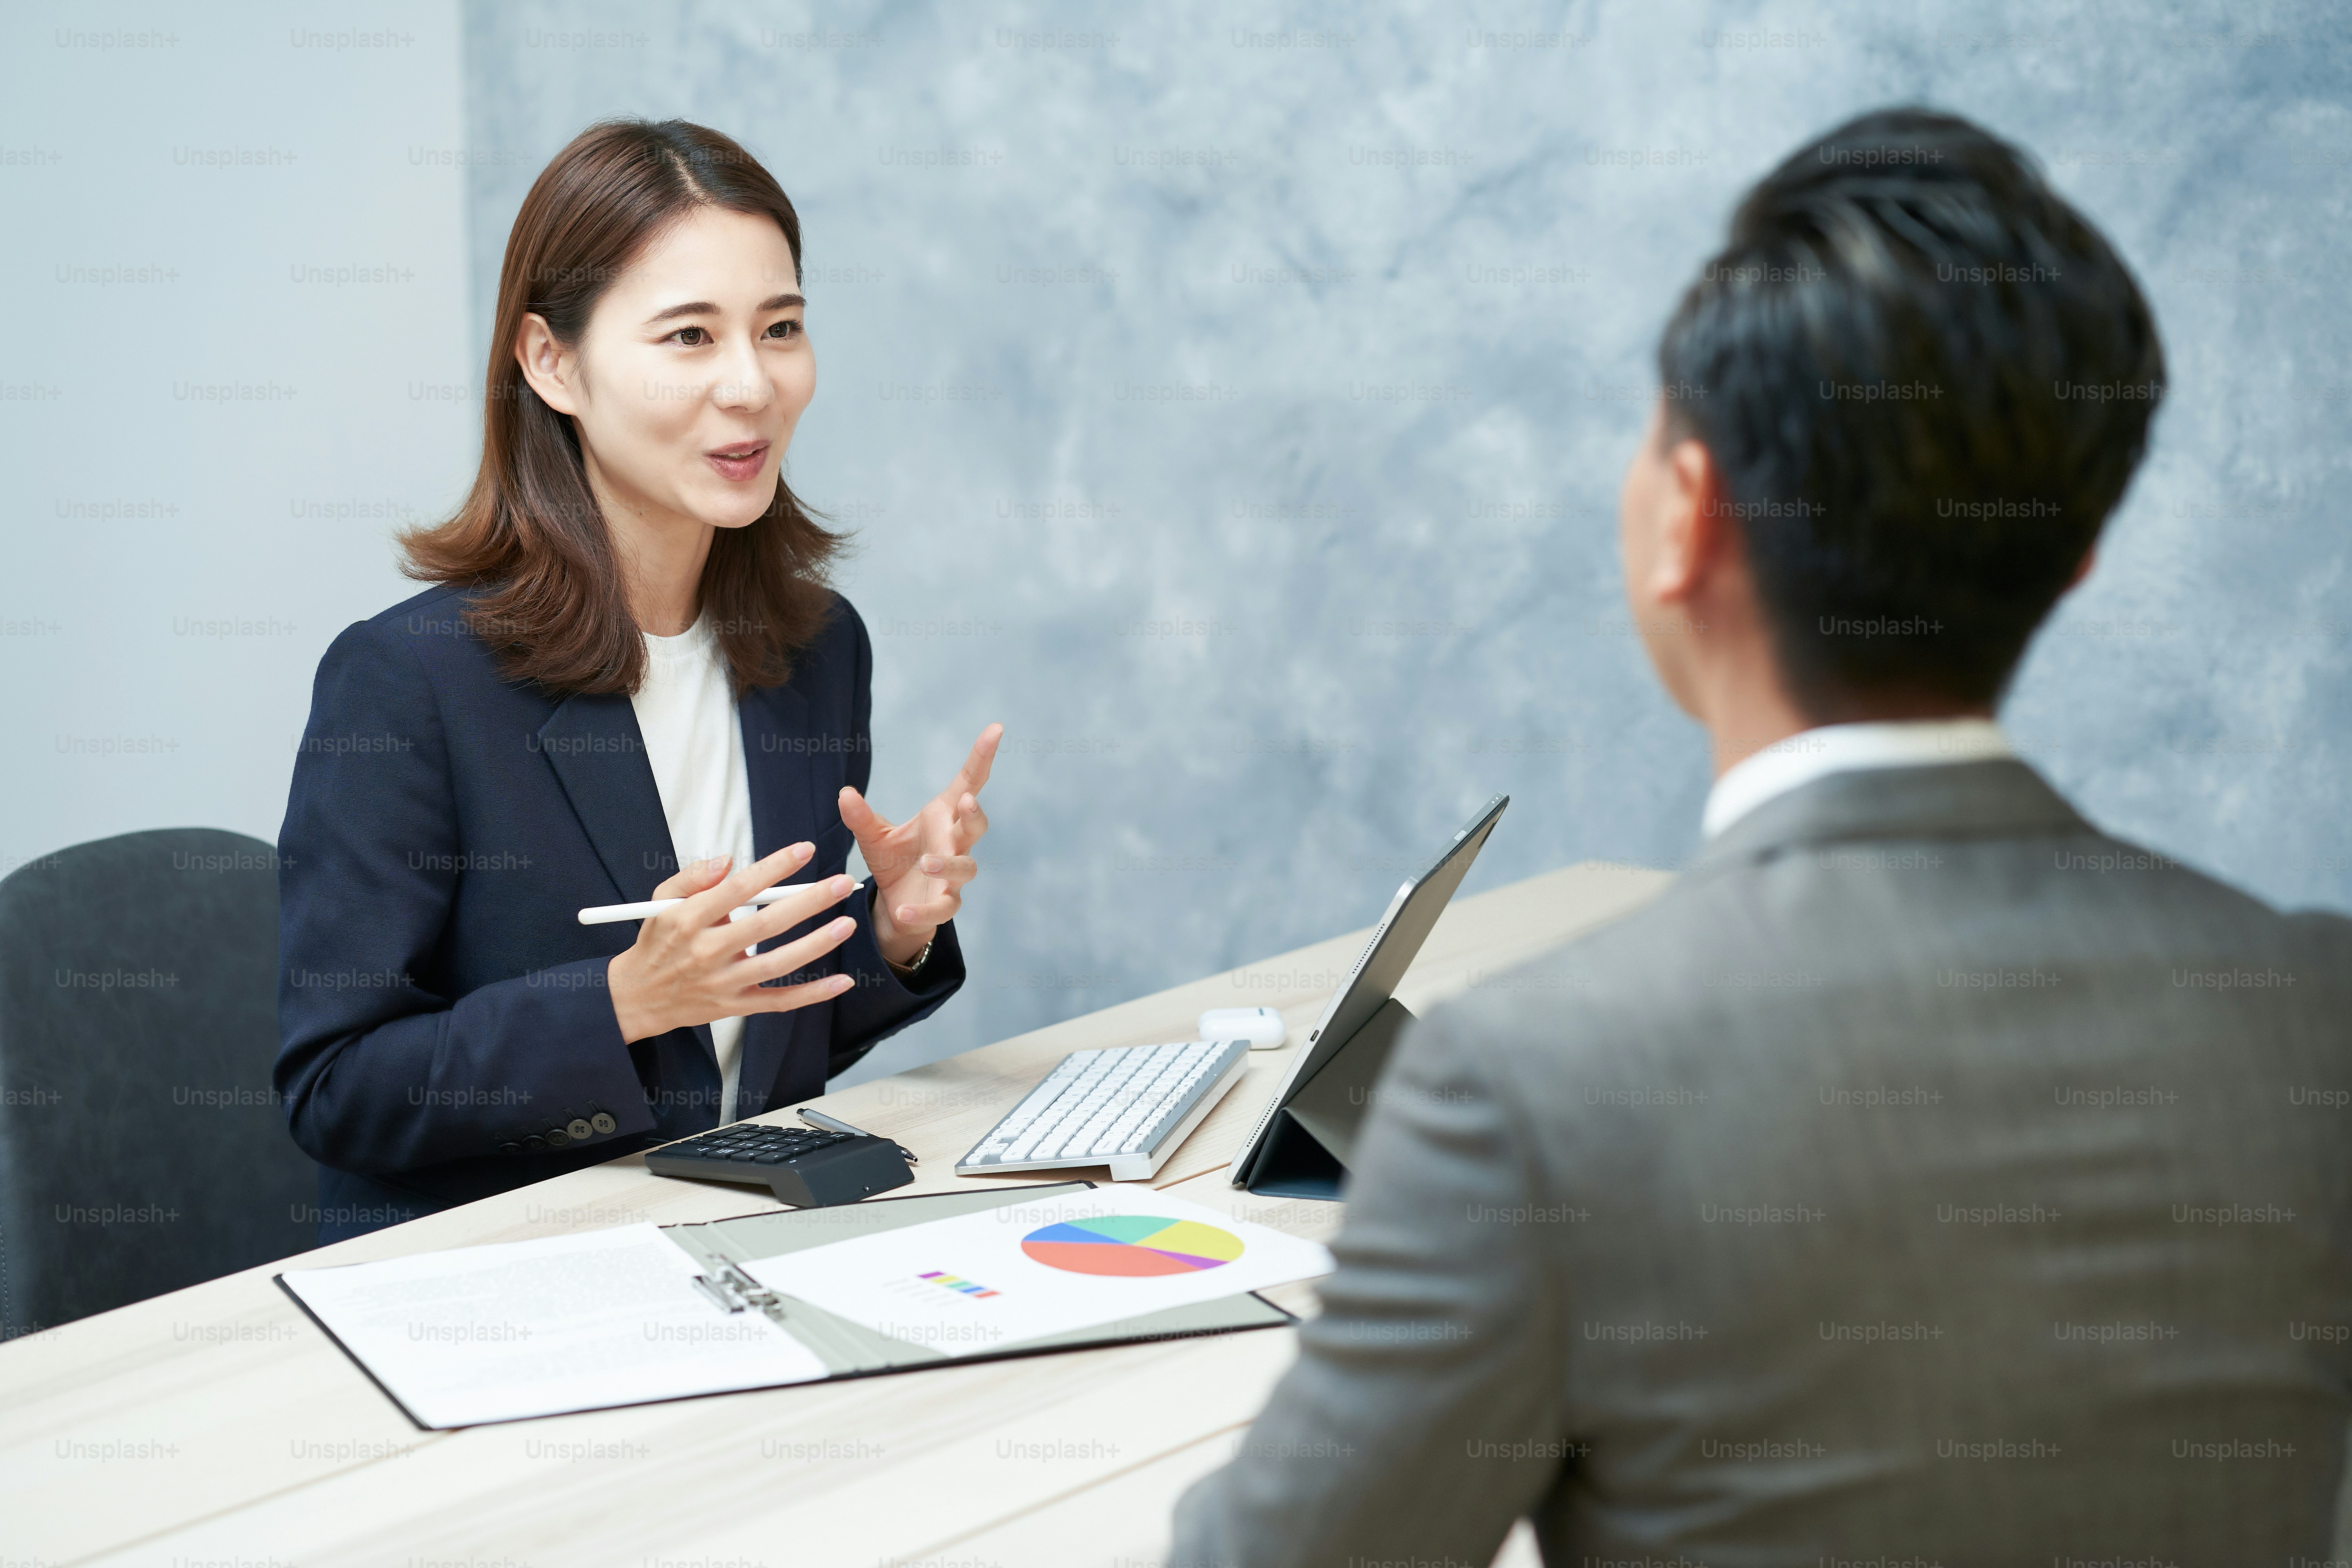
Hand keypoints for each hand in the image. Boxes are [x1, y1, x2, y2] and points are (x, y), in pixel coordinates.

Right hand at [605, 842, 860, 1044]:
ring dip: (816, 945)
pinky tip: (842, 981)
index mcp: (688, 919)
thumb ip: (693, 877)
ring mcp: (723, 983)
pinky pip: (778, 1002)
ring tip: (847, 923)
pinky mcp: (734, 1007)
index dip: (774, 868)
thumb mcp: (661, 901)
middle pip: (765, 924)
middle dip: (808, 902)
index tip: (805, 850)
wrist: (636, 997)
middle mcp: (707, 952)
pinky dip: (812, 994)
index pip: (738, 889)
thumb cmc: (657, 942)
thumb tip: (729, 860)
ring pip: (777, 964)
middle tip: (842, 883)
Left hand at [840, 723, 1000, 969]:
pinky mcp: (944, 905)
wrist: (897, 906)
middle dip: (974, 814)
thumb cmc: (894, 862)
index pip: (968, 783)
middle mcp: (953, 843)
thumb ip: (860, 816)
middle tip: (965, 802)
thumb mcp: (873, 836)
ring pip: (965, 867)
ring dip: (949, 863)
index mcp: (941, 817)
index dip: (982, 757)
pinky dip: (924, 911)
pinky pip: (943, 908)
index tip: (995, 729)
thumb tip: (845, 793)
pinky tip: (903, 911)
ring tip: (927, 862)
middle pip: (976, 825)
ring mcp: (952, 876)